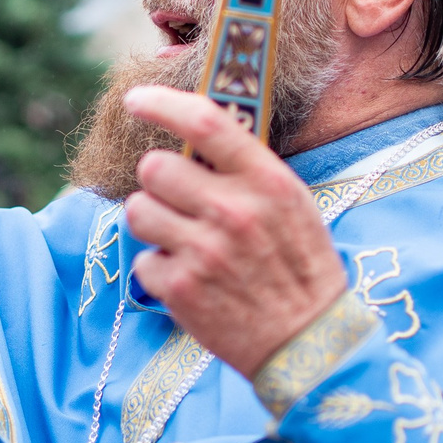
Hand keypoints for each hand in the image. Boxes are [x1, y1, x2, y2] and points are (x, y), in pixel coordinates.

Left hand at [118, 86, 344, 378]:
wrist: (307, 342)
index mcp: (266, 182)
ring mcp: (203, 252)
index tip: (135, 100)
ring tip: (184, 240)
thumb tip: (195, 138)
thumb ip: (246, 170)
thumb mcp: (291, 205)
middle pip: (154, 167)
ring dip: (154, 222)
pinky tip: (193, 279)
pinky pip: (143, 260)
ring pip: (137, 210)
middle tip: (179, 200)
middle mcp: (233, 211)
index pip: (205, 122)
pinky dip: (161, 269)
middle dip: (159, 181)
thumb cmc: (299, 266)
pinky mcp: (180, 289)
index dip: (161, 104)